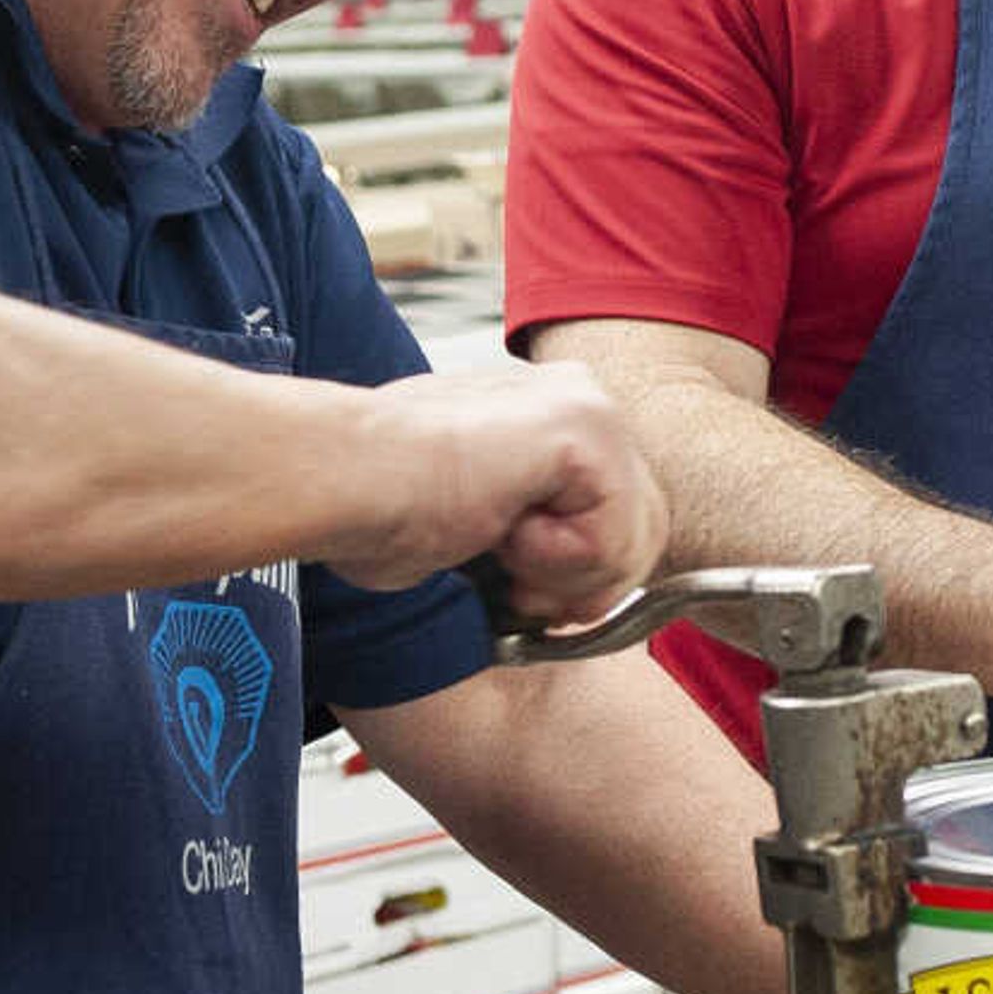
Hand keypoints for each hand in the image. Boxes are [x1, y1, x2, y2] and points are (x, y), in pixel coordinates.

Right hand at [326, 365, 667, 625]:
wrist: (346, 480)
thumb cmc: (385, 505)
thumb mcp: (489, 524)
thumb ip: (545, 536)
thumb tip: (590, 595)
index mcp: (559, 414)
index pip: (628, 515)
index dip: (591, 578)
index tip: (529, 594)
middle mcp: (585, 398)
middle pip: (646, 532)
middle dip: (587, 587)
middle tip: (516, 588)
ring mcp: (590, 408)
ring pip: (633, 543)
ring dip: (562, 577)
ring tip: (498, 550)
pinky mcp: (585, 431)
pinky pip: (607, 542)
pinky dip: (548, 560)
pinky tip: (496, 522)